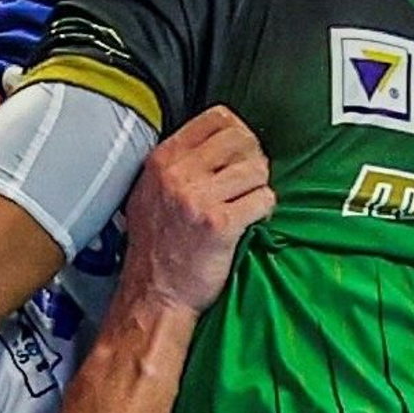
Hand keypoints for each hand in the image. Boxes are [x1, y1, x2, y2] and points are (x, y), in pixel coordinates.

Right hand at [121, 106, 273, 313]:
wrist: (155, 294)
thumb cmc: (155, 248)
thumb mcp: (150, 192)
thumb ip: (177, 163)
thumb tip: (215, 141)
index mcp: (163, 161)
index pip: (217, 118)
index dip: (238, 133)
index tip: (239, 152)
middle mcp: (178, 175)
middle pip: (242, 139)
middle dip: (253, 159)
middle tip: (248, 182)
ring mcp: (199, 199)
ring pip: (257, 169)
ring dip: (259, 188)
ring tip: (247, 205)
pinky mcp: (220, 225)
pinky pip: (263, 199)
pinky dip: (264, 210)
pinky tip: (251, 221)